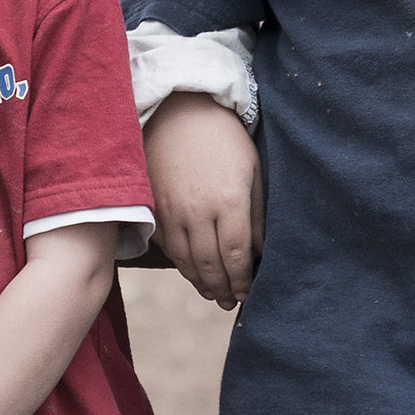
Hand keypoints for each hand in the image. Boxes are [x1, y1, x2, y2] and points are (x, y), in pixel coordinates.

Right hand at [146, 94, 262, 307]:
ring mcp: (172, 210)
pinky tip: (191, 272)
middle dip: (222, 288)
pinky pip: (168, 246)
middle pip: (210, 264)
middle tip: (230, 302)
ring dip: (200, 282)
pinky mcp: (155, 207)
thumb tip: (259, 253)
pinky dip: (180, 264)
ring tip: (212, 294)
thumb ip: (256, 215)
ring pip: (186, 260)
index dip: (242, 280)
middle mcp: (198, 210)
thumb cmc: (224, 139)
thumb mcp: (252, 171)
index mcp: (229, 201)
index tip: (247, 293)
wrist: (181, 112)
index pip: (237, 255)